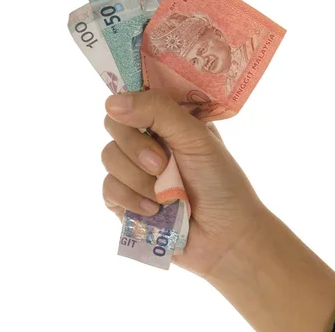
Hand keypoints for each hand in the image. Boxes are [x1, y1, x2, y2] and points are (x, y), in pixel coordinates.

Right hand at [101, 89, 266, 276]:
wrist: (225, 237)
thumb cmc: (221, 183)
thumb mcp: (196, 138)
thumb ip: (158, 111)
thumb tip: (111, 102)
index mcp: (167, 120)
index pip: (132, 97)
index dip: (130, 105)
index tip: (139, 120)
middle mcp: (148, 140)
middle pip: (113, 125)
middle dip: (136, 148)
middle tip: (161, 165)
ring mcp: (134, 171)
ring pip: (108, 158)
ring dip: (138, 178)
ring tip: (165, 195)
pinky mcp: (124, 200)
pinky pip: (108, 189)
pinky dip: (130, 199)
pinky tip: (154, 211)